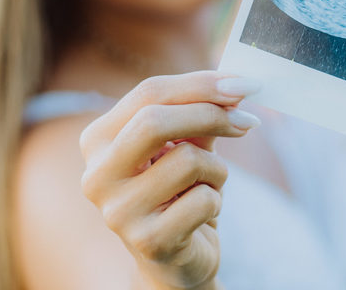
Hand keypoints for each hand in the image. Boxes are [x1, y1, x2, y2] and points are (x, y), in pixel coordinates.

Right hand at [78, 72, 261, 289]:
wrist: (176, 261)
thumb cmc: (180, 192)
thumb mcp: (185, 145)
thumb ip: (200, 114)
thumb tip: (235, 84)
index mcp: (99, 140)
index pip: (148, 93)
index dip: (200, 83)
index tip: (244, 83)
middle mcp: (98, 175)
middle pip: (154, 120)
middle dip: (211, 114)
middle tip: (248, 120)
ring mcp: (118, 211)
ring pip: (187, 160)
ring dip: (217, 169)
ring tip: (208, 185)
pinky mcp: (147, 241)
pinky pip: (203, 200)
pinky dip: (216, 201)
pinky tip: (201, 214)